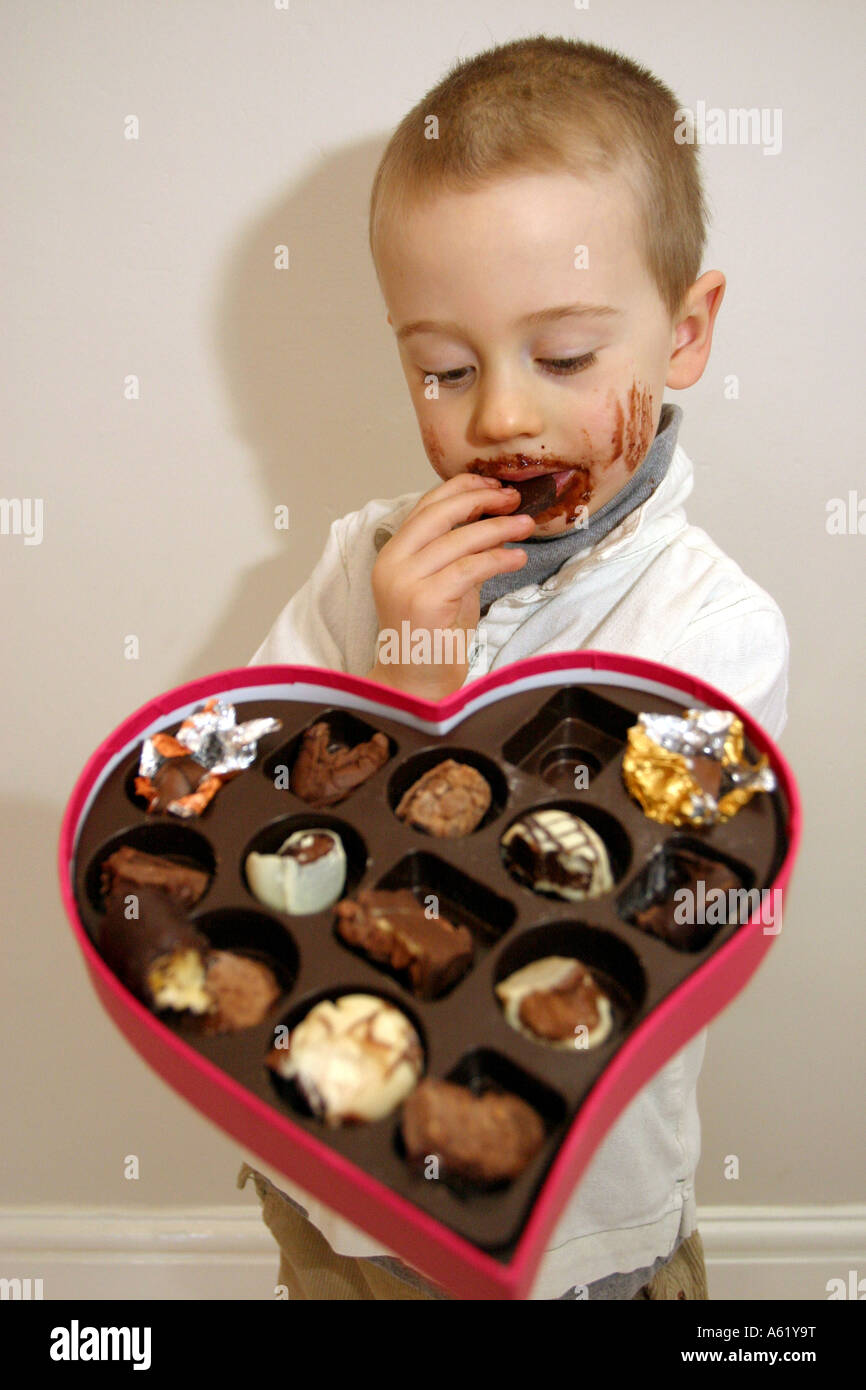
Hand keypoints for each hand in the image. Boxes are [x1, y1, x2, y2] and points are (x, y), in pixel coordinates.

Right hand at [367, 473, 533, 697]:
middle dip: (481, 499)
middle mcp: (393, 563)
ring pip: (459, 539)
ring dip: (498, 527)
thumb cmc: (433, 637)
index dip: (462, 488)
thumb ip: (460, 552)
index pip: (426, 505)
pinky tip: (517, 557)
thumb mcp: (446, 583)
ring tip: (525, 525)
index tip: (493, 484)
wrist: (416, 683)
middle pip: (440, 513)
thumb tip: (493, 519)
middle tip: (513, 498)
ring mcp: (406, 581)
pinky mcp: (425, 600)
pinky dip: (498, 558)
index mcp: (393, 553)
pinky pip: (470, 568)